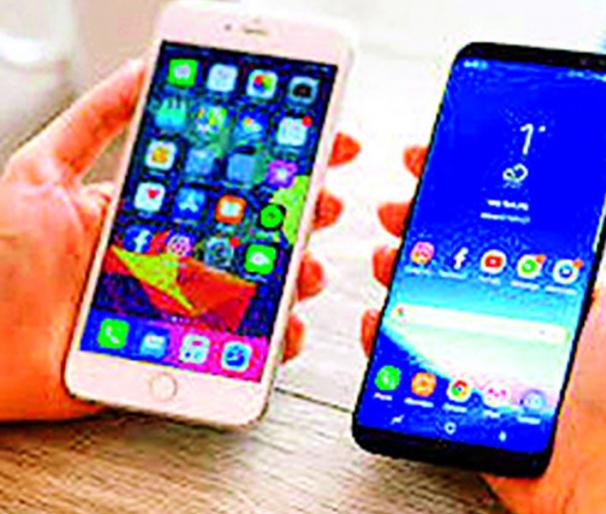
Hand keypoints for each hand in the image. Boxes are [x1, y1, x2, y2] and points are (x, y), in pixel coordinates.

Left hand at [0, 60, 359, 421]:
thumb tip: (141, 67)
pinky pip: (240, 348)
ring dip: (296, 277)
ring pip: (258, 289)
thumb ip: (94, 120)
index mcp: (154, 214)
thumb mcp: (39, 173)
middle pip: (255, 235)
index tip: (322, 143)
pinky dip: (272, 342)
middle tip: (324, 202)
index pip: (229, 184)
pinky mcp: (180, 352)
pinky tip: (284, 328)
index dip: (278, 164)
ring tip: (307, 268)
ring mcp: (183, 306)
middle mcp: (176, 258)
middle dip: (302, 216)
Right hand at [361, 147, 605, 513]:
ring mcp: (481, 341)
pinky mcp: (457, 377)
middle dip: (421, 222)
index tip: (441, 163)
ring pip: (427, 295)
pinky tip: (379, 316)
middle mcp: (513, 306)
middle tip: (402, 207)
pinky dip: (386, 329)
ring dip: (398, 269)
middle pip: (455, 253)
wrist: (596, 475)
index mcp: (552, 280)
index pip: (503, 220)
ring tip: (389, 256)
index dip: (469, 188)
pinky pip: (412, 348)